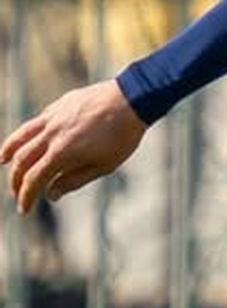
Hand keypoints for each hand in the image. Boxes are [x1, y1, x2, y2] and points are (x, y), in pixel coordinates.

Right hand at [1, 80, 148, 212]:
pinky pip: (35, 123)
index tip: (24, 209)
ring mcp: (53, 118)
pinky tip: (26, 140)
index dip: (26, 196)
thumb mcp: (104, 165)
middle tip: (17, 193)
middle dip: (17, 180)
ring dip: (10, 152)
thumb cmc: (122, 136)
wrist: (133, 99)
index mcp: (63, 152)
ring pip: (22, 137)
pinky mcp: (58, 106)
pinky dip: (25, 134)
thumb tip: (51, 194)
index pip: (35, 179)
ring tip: (4, 162)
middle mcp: (52, 135)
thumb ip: (75, 180)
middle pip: (23, 160)